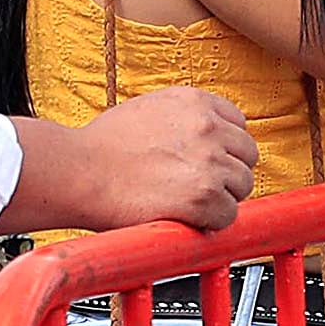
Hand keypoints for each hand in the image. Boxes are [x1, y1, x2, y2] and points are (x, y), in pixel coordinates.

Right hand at [77, 86, 259, 232]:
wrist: (77, 172)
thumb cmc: (100, 147)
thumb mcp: (148, 110)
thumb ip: (183, 120)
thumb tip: (207, 141)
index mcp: (195, 102)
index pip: (238, 124)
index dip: (225, 148)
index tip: (211, 162)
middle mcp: (207, 126)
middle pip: (247, 156)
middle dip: (228, 173)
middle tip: (201, 188)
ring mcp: (208, 161)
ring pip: (242, 186)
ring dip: (221, 199)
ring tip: (188, 204)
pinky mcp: (203, 195)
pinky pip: (228, 216)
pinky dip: (211, 223)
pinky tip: (186, 219)